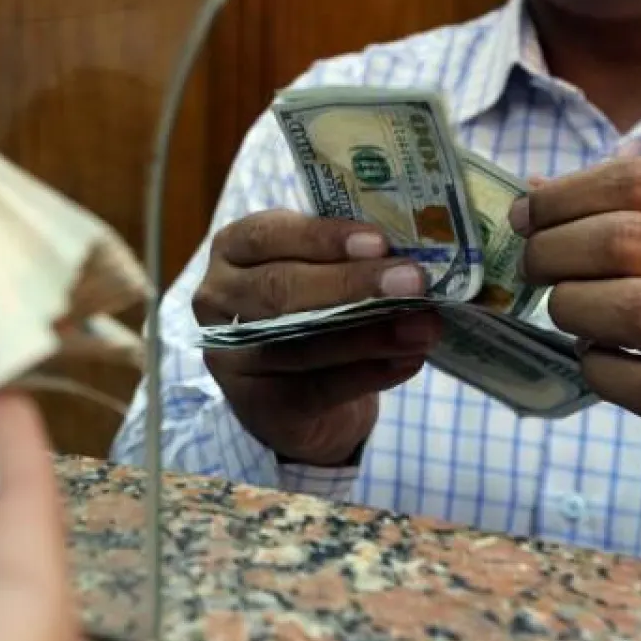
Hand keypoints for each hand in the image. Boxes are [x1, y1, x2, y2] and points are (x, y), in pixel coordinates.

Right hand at [194, 210, 442, 466]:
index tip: (380, 242)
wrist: (298, 395)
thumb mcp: (316, 270)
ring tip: (424, 326)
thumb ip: (345, 258)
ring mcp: (230, 358)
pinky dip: (368, 374)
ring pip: (300, 343)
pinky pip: (316, 388)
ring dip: (371, 334)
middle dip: (353, 284)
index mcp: (231, 249)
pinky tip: (408, 360)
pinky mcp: (258, 405)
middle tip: (413, 282)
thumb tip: (408, 253)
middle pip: (281, 288)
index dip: (322, 237)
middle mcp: (216, 299)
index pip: (268, 235)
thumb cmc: (311, 310)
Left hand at [516, 158, 640, 457]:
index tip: (526, 215)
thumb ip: (632, 202)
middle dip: (553, 252)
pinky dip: (597, 367)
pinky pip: (639, 382)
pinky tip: (597, 357)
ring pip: (631, 307)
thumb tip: (533, 192)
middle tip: (535, 266)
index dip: (561, 198)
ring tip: (567, 309)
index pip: (633, 181)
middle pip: (621, 241)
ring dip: (573, 307)